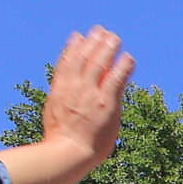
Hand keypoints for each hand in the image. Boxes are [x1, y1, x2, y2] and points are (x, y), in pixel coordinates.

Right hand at [38, 27, 131, 170]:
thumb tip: (62, 94)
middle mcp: (74, 87)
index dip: (72, 47)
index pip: (66, 62)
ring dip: (108, 48)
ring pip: (100, 63)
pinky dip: (123, 67)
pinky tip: (129, 58)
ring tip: (114, 38)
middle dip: (93, 42)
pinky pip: (117, 79)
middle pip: (84, 57)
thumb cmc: (60, 141)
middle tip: (101, 31)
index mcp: (59, 89)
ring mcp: (90, 93)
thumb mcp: (52, 114)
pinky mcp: (106, 102)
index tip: (78, 36)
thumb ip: (60, 100)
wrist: (68, 152)